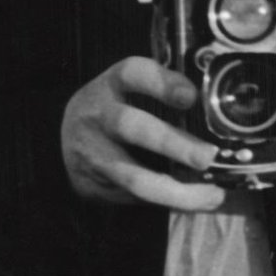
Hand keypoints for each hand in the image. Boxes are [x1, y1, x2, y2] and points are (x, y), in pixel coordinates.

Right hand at [61, 56, 226, 209]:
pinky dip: (170, 203)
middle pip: (132, 126)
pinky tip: (197, 202)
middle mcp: (99, 117)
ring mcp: (94, 154)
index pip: (132, 73)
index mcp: (110, 85)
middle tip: (207, 157)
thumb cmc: (111, 110)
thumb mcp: (124, 90)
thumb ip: (160, 93)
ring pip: (133, 176)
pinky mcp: (95, 185)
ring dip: (176, 189)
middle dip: (172, 143)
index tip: (191, 96)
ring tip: (211, 194)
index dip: (162, 83)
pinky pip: (136, 198)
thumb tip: (215, 109)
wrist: (61, 142)